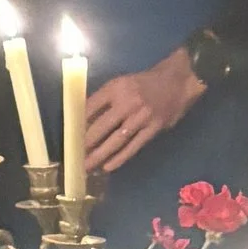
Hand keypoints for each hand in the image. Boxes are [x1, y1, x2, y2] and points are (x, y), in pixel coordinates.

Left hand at [83, 48, 205, 174]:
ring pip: (116, 140)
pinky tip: (108, 166)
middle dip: (86, 144)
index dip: (78, 124)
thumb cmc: (146, 82)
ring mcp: (141, 117)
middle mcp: (126, 102)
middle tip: (74, 158)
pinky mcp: (153, 128)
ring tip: (87, 167)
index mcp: (115, 88)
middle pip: (100, 127)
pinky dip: (120, 157)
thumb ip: (106, 99)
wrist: (178, 81)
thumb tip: (85, 119)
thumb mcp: (122, 83)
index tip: (69, 137)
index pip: (90, 107)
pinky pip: (134, 146)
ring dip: (100, 155)